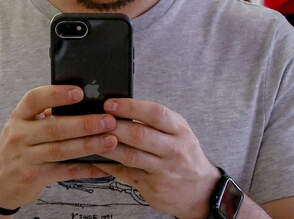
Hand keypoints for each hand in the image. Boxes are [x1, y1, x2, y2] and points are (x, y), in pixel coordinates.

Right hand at [0, 85, 115, 208]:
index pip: (34, 99)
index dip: (57, 94)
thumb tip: (82, 103)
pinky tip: (103, 166)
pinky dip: (86, 169)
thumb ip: (45, 116)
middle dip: (84, 123)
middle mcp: (19, 135)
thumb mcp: (23, 127)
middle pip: (54, 127)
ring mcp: (25, 157)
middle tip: (107, 120)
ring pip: (61, 150)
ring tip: (110, 140)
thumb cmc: (17, 149)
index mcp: (19, 117)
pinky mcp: (34, 177)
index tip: (79, 92)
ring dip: (89, 145)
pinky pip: (65, 172)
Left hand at [93, 98, 221, 218]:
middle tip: (96, 120)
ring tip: (92, 137)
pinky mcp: (153, 187)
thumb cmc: (184, 155)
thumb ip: (156, 121)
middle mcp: (174, 150)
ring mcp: (164, 170)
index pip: (156, 113)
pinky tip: (97, 158)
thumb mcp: (179, 132)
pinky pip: (125, 174)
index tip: (110, 103)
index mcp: (180, 130)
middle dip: (114, 126)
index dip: (130, 107)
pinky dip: (108, 165)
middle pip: (140, 134)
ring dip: (107, 145)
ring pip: (130, 156)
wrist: (201, 190)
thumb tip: (121, 106)